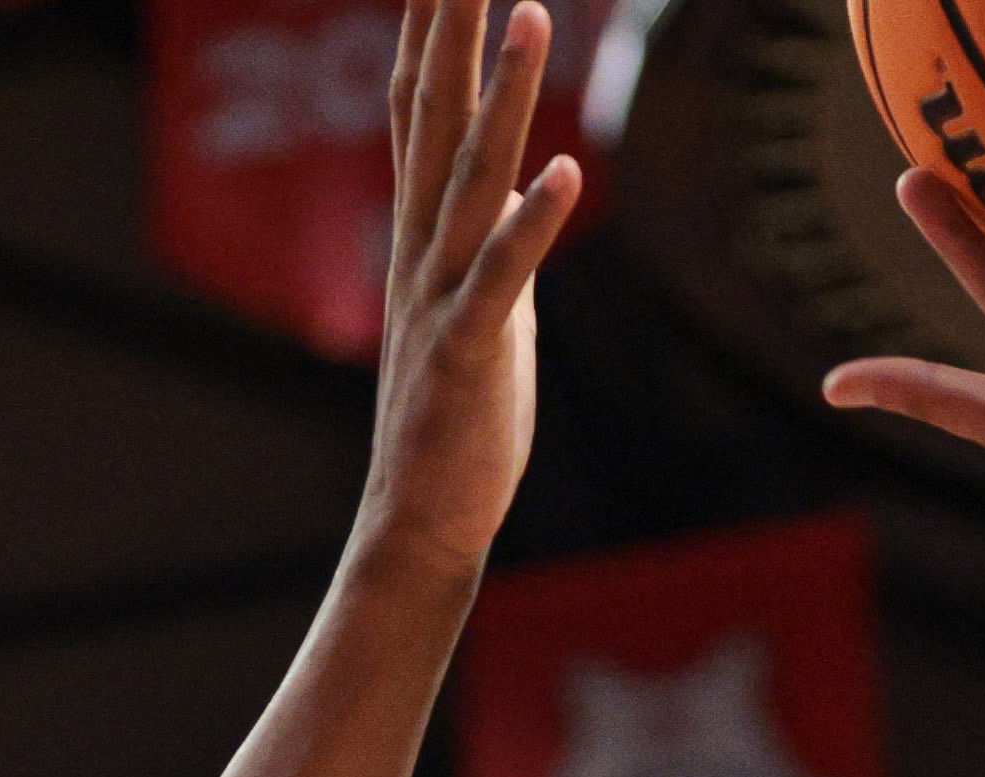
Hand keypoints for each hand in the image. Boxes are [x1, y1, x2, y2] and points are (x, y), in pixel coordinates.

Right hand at [350, 0, 582, 575]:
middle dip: (452, 27)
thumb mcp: (477, 299)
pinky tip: (564, 172)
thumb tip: (523, 173)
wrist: (420, 518)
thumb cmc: (455, 412)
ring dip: (504, 96)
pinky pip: (501, 278)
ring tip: (530, 14)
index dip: (431, 31)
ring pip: (471, 177)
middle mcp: (421, 248)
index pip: (420, 108)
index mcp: (422, 232)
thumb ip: (490, 229)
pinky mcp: (469, 352)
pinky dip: (531, 225)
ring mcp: (440, 295)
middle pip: (435, 115)